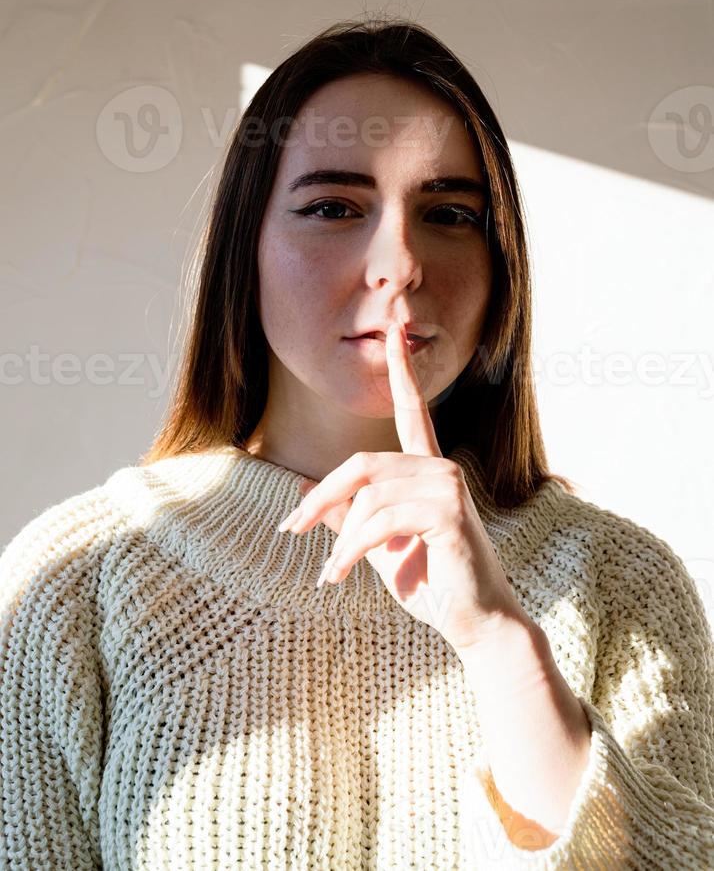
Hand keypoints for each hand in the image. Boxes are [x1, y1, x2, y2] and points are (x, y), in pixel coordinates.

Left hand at [278, 321, 530, 651]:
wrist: (475, 623)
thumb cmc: (431, 583)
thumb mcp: (376, 549)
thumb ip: (345, 518)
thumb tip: (301, 490)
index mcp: (427, 471)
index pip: (413, 410)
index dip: (403, 370)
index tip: (397, 329)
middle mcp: (441, 468)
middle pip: (362, 465)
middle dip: (321, 498)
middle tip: (290, 529)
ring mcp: (448, 486)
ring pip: (368, 497)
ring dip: (340, 540)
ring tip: (331, 574)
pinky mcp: (449, 512)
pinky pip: (380, 520)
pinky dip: (351, 550)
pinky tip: (339, 574)